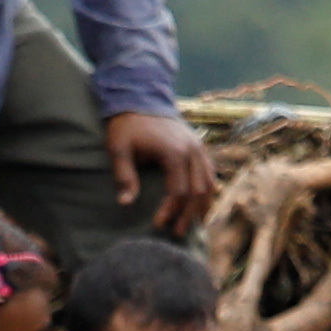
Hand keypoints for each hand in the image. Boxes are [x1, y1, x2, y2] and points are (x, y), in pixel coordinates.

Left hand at [104, 108, 213, 228]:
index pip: (179, 190)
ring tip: (192, 224)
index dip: (170, 211)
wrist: (141, 97)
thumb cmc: (127, 125)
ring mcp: (199, 148)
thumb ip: (124, 176)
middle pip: (198, 191)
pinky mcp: (200, 147)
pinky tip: (200, 205)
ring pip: (210, 183)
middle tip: (177, 233)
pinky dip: (208, 191)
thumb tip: (125, 204)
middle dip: (189, 215)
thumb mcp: (119, 149)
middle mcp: (192, 151)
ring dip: (202, 206)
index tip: (158, 224)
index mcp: (174, 152)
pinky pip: (211, 173)